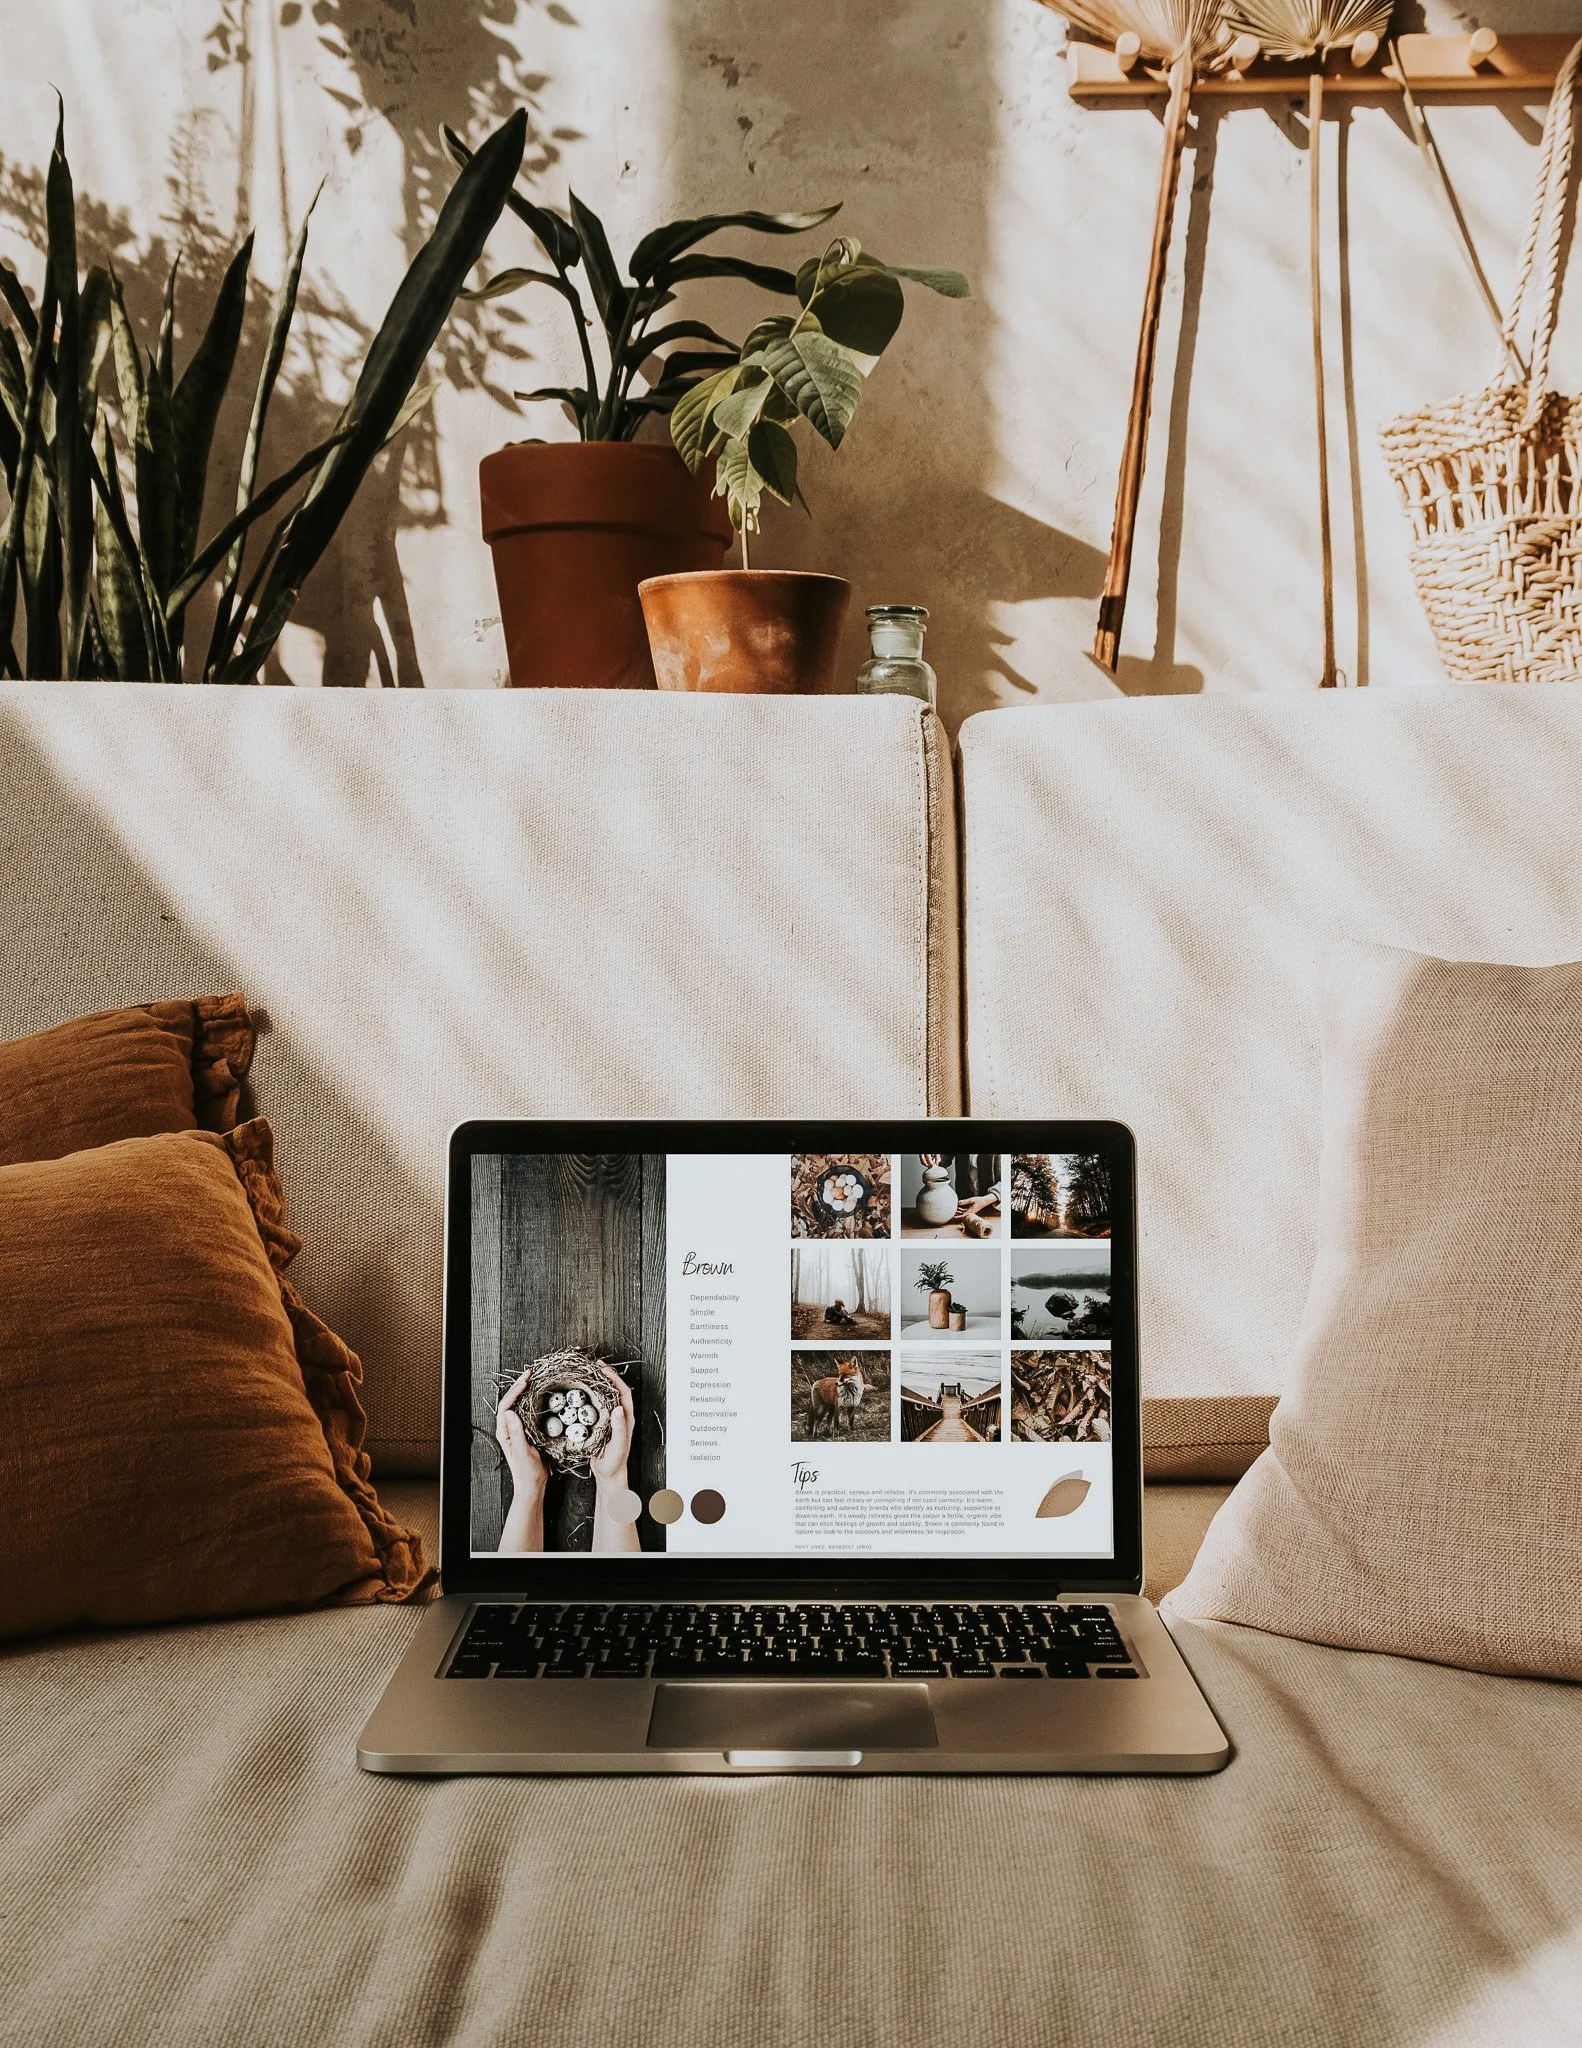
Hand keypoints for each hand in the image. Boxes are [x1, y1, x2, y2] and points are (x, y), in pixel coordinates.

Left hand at [495, 1372, 546, 1496]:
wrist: (533, 1485)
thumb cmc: (526, 1472)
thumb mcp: (522, 1451)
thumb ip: (516, 1432)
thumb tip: (510, 1412)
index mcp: (504, 1432)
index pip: (505, 1406)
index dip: (514, 1391)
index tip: (525, 1381)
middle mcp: (508, 1429)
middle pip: (510, 1402)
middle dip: (518, 1386)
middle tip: (529, 1373)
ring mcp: (517, 1430)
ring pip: (519, 1406)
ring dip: (524, 1392)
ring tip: (532, 1380)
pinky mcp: (526, 1432)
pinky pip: (527, 1413)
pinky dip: (532, 1402)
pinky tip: (538, 1396)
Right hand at [590, 1365, 634, 1486]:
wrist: (608, 1475)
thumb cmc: (615, 1463)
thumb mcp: (618, 1445)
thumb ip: (619, 1427)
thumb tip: (619, 1407)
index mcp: (626, 1418)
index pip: (623, 1392)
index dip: (614, 1378)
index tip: (603, 1369)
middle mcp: (619, 1416)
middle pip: (613, 1390)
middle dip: (605, 1376)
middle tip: (592, 1367)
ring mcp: (609, 1420)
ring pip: (604, 1397)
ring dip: (596, 1385)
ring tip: (585, 1375)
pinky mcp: (600, 1425)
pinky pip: (595, 1406)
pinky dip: (588, 1397)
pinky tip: (579, 1395)